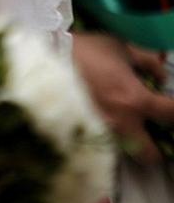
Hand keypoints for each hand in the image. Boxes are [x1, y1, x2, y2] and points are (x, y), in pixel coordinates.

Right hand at [72, 31, 173, 156]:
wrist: (41, 56)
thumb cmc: (84, 50)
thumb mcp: (119, 46)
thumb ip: (146, 62)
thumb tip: (161, 75)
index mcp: (135, 100)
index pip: (172, 116)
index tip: (169, 107)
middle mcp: (122, 123)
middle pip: (152, 155)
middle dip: (157, 147)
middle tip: (152, 130)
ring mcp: (100, 132)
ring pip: (126, 154)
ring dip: (132, 144)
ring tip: (126, 126)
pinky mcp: (82, 134)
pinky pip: (105, 145)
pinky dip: (110, 138)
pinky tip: (104, 120)